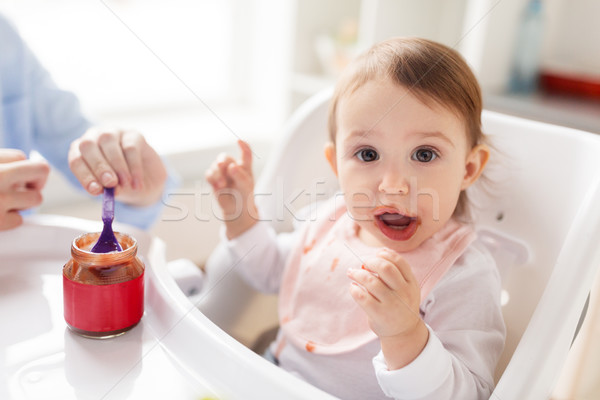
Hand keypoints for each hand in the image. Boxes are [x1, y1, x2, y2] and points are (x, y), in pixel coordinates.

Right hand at [0, 149, 49, 229]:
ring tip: (3, 203)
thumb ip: (3, 165)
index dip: (19, 167)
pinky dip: (9, 220)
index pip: (21, 156)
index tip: (11, 175)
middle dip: (36, 180)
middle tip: (25, 187)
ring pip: (36, 198)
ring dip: (23, 202)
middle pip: (42, 170)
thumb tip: (36, 168)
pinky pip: (19, 220)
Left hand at [68, 128, 166, 206]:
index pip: (76, 160)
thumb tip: (109, 189)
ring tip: (126, 184)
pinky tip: (137, 183)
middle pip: (88, 146)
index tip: (95, 190)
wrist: (147, 181)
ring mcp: (113, 133)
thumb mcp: (113, 189)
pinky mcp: (133, 134)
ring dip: (117, 165)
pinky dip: (134, 167)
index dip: (84, 175)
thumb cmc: (123, 184)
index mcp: (81, 152)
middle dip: (99, 166)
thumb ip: (109, 188)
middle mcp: (94, 137)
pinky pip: (131, 148)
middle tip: (110, 183)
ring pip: (109, 142)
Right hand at [205, 140, 256, 238]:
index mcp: (244, 167)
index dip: (243, 146)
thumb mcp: (246, 187)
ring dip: (217, 173)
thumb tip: (232, 166)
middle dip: (222, 161)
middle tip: (221, 165)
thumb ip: (240, 176)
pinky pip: (209, 174)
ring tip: (222, 184)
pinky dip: (211, 177)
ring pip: (215, 166)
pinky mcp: (214, 180)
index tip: (239, 141)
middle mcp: (233, 167)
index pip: (245, 154)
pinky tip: (217, 185)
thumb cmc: (244, 196)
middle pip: (225, 158)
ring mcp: (222, 173)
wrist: (236, 209)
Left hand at [347, 248, 427, 368]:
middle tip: (363, 264)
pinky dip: (354, 289)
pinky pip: (362, 297)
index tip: (376, 255)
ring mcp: (391, 304)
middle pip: (385, 268)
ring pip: (371, 281)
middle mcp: (403, 292)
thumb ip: (397, 270)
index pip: (399, 262)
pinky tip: (353, 287)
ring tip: (352, 273)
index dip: (385, 254)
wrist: (403, 333)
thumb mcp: (407, 287)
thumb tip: (380, 251)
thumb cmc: (401, 304)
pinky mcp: (378, 314)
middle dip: (370, 262)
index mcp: (411, 283)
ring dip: (357, 274)